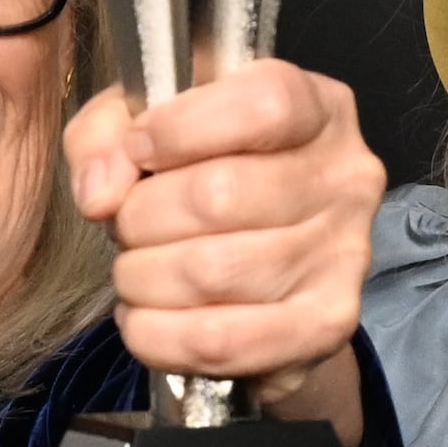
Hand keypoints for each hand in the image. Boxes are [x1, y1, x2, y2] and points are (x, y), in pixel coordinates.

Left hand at [69, 60, 384, 441]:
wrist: (257, 272)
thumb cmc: (201, 179)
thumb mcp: (144, 126)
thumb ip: (105, 136)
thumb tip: (101, 193)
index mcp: (316, 108)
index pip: (262, 105)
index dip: (178, 130)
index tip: (136, 150)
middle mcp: (345, 178)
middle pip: (220, 195)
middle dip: (140, 218)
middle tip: (127, 227)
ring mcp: (343, 256)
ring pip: (211, 273)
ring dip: (142, 279)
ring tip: (136, 273)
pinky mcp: (325, 327)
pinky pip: (220, 341)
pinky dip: (157, 336)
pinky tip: (146, 318)